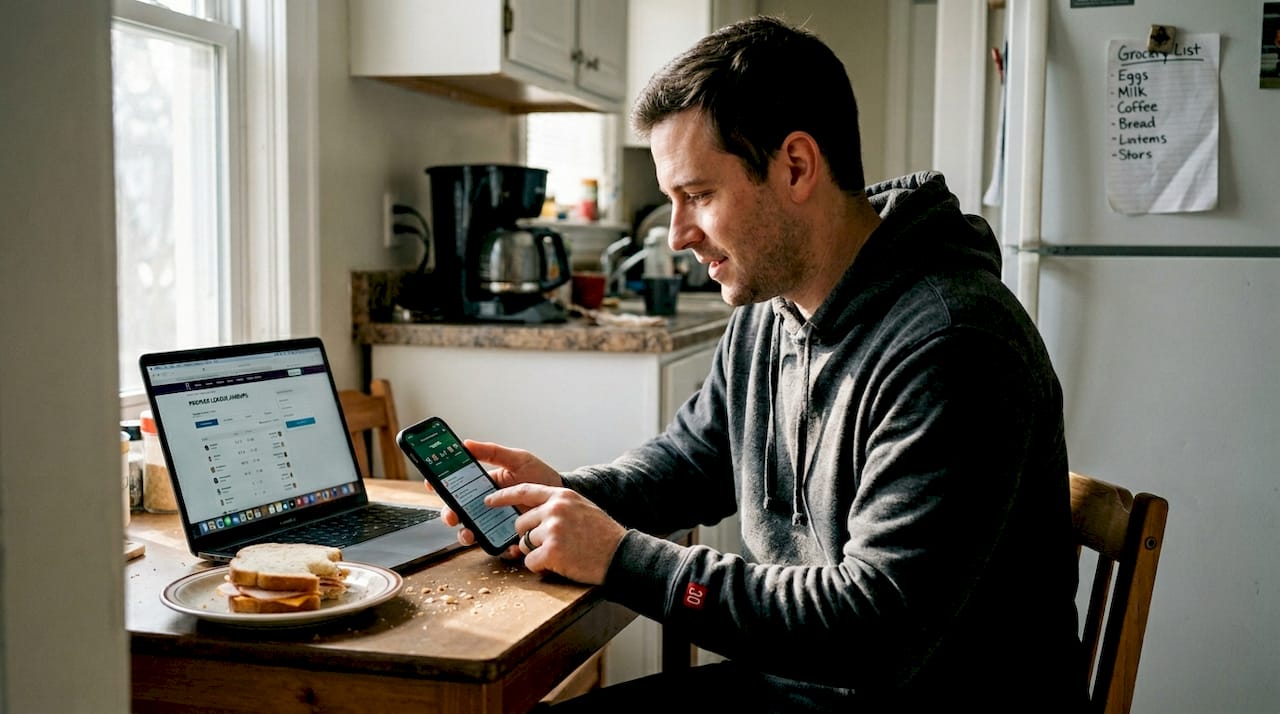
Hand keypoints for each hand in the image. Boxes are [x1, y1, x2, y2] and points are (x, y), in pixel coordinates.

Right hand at [437, 440, 563, 553]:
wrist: (562, 498)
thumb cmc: (540, 476)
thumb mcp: (518, 459)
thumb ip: (492, 452)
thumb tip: (465, 444)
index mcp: (484, 486)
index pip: (456, 487)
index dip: (440, 486)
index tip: (432, 484)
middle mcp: (485, 507)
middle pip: (457, 513)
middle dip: (449, 515)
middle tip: (452, 515)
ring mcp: (495, 525)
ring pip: (471, 533)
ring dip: (465, 535)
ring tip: (470, 534)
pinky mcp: (509, 539)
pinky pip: (498, 547)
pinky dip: (500, 548)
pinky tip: (507, 544)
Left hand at [491, 482, 625, 585]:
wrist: (621, 554)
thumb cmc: (602, 534)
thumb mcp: (581, 507)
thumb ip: (558, 505)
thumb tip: (534, 513)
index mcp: (561, 495)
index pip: (523, 491)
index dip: (503, 496)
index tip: (489, 500)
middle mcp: (554, 509)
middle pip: (520, 523)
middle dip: (529, 537)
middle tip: (551, 544)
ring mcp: (552, 529)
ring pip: (524, 544)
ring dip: (537, 553)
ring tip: (562, 553)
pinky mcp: (551, 551)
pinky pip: (530, 562)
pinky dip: (541, 567)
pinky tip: (561, 563)